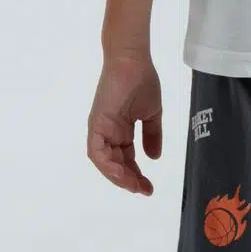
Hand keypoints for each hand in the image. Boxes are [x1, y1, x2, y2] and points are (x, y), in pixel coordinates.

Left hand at [87, 52, 162, 192]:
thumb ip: (152, 136)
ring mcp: (100, 128)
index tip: (149, 187)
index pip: (126, 159)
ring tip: (134, 186)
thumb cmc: (142, 80)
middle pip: (115, 164)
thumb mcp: (151, 114)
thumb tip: (154, 158)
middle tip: (144, 191)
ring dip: (118, 177)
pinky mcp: (96, 124)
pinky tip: (121, 174)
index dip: (136, 175)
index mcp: (119, 130)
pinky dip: (107, 165)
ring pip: (104, 162)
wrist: (133, 60)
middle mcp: (107, 132)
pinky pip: (97, 151)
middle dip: (129, 180)